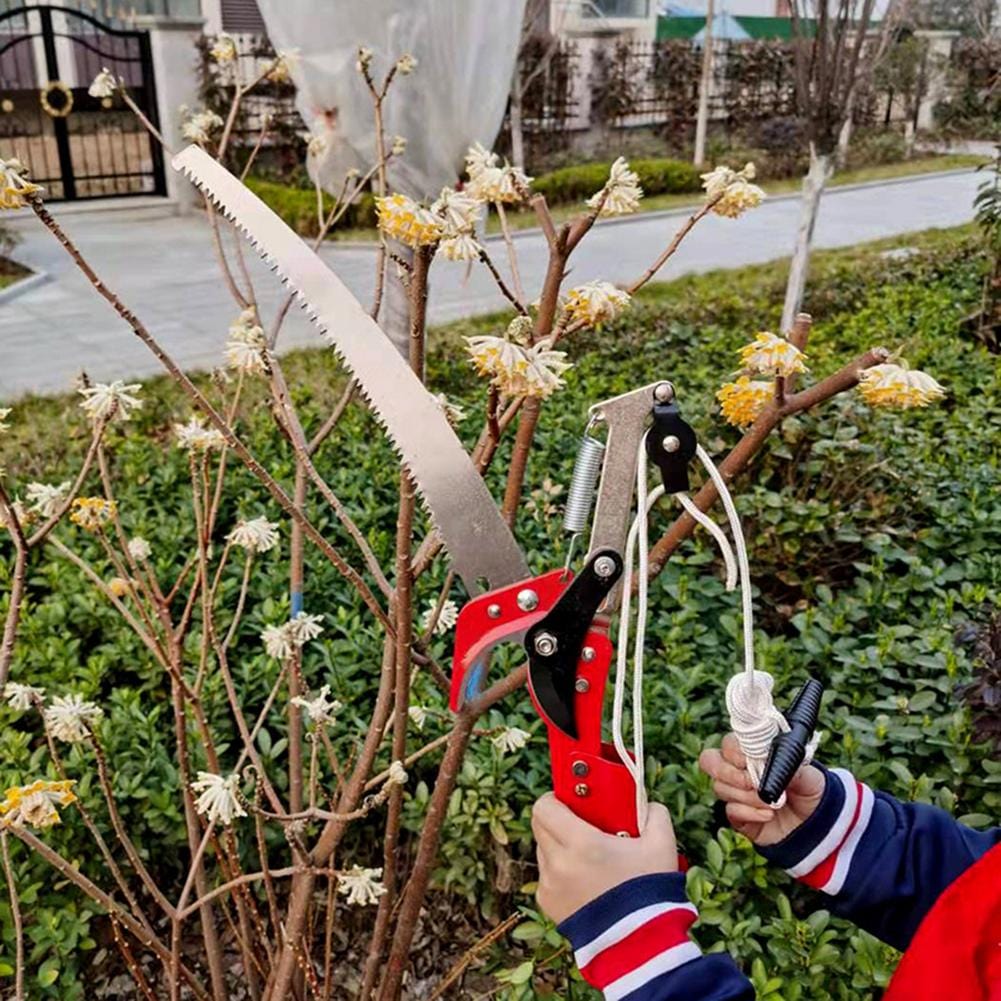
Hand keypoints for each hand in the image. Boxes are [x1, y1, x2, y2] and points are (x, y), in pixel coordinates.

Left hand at [532, 793, 678, 924]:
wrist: (641, 945)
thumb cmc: (650, 892)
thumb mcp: (661, 845)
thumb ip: (654, 814)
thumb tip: (646, 804)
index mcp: (580, 843)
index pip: (544, 806)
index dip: (556, 798)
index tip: (573, 800)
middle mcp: (558, 863)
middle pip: (540, 825)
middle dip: (557, 819)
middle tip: (581, 823)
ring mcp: (550, 886)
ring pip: (544, 851)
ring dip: (559, 846)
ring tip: (588, 856)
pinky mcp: (549, 906)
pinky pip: (548, 877)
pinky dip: (561, 873)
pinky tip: (587, 881)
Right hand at [698, 733, 824, 846]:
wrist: (816, 825)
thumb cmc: (809, 791)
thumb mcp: (809, 775)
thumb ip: (791, 765)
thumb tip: (774, 762)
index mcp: (752, 751)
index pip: (728, 743)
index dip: (735, 751)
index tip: (751, 760)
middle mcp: (737, 769)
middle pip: (709, 761)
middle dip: (729, 772)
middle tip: (752, 782)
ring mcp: (735, 792)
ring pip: (720, 787)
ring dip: (747, 796)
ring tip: (772, 802)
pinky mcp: (737, 815)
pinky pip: (730, 810)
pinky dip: (749, 813)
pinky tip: (768, 815)